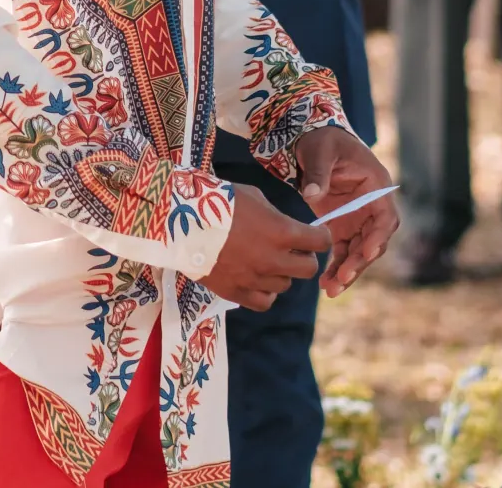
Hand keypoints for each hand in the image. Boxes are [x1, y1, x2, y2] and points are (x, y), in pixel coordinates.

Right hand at [200, 186, 331, 311]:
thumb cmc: (218, 200)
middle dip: (305, 257)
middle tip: (293, 250)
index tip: (314, 234)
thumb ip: (275, 217)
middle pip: (309, 269)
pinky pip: (265, 302)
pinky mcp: (237, 292)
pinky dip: (265, 293)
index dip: (320, 236)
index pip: (320, 241)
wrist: (181, 220)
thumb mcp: (254, 197)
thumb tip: (285, 227)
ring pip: (285, 285)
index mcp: (281, 232)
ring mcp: (255, 279)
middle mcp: (273, 259)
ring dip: (281, 273)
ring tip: (266, 261)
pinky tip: (258, 280)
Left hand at [292, 126, 397, 296]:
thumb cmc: (322, 141)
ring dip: (347, 272)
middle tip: (341, 280)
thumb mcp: (320, 151)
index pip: (386, 219)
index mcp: (377, 187)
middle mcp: (372, 207)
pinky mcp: (342, 226)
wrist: (311, 139)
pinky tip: (325, 283)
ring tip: (330, 290)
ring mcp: (358, 219)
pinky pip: (344, 252)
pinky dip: (336, 267)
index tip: (366, 254)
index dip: (377, 238)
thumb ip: (318, 173)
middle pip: (373, 242)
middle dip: (359, 263)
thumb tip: (311, 195)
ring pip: (359, 252)